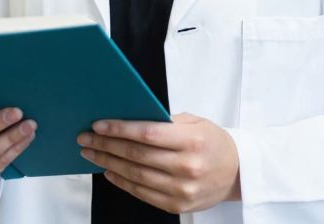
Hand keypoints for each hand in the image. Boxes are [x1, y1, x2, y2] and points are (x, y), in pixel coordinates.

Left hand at [77, 113, 239, 212]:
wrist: (237, 173)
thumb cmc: (213, 143)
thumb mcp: (196, 123)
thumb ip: (166, 121)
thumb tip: (129, 118)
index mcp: (192, 141)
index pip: (148, 133)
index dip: (120, 129)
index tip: (98, 125)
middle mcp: (187, 166)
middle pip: (137, 155)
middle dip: (106, 145)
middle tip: (86, 138)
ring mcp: (181, 189)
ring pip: (135, 175)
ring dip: (108, 163)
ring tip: (92, 154)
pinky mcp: (176, 205)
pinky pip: (141, 193)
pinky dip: (122, 181)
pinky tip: (109, 171)